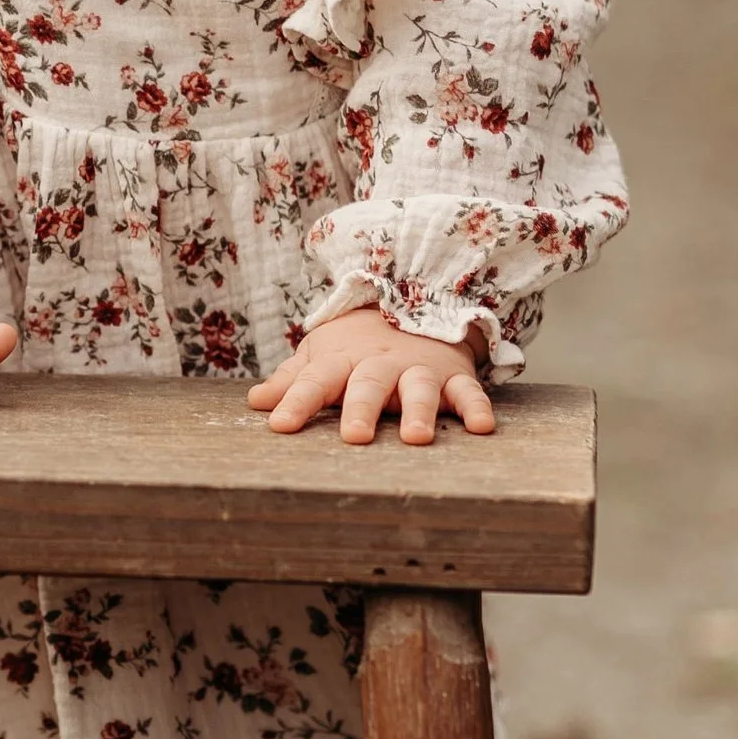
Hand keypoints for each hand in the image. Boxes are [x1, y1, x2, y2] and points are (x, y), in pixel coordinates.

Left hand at [246, 306, 494, 446]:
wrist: (414, 300)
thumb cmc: (358, 343)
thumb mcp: (321, 355)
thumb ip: (292, 380)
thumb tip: (255, 401)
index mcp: (342, 361)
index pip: (314, 381)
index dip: (296, 402)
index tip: (280, 425)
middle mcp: (380, 365)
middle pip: (368, 385)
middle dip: (361, 409)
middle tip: (354, 437)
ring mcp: (419, 370)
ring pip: (418, 388)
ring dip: (418, 411)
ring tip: (416, 437)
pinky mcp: (453, 377)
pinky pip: (468, 392)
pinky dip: (476, 408)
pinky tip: (482, 427)